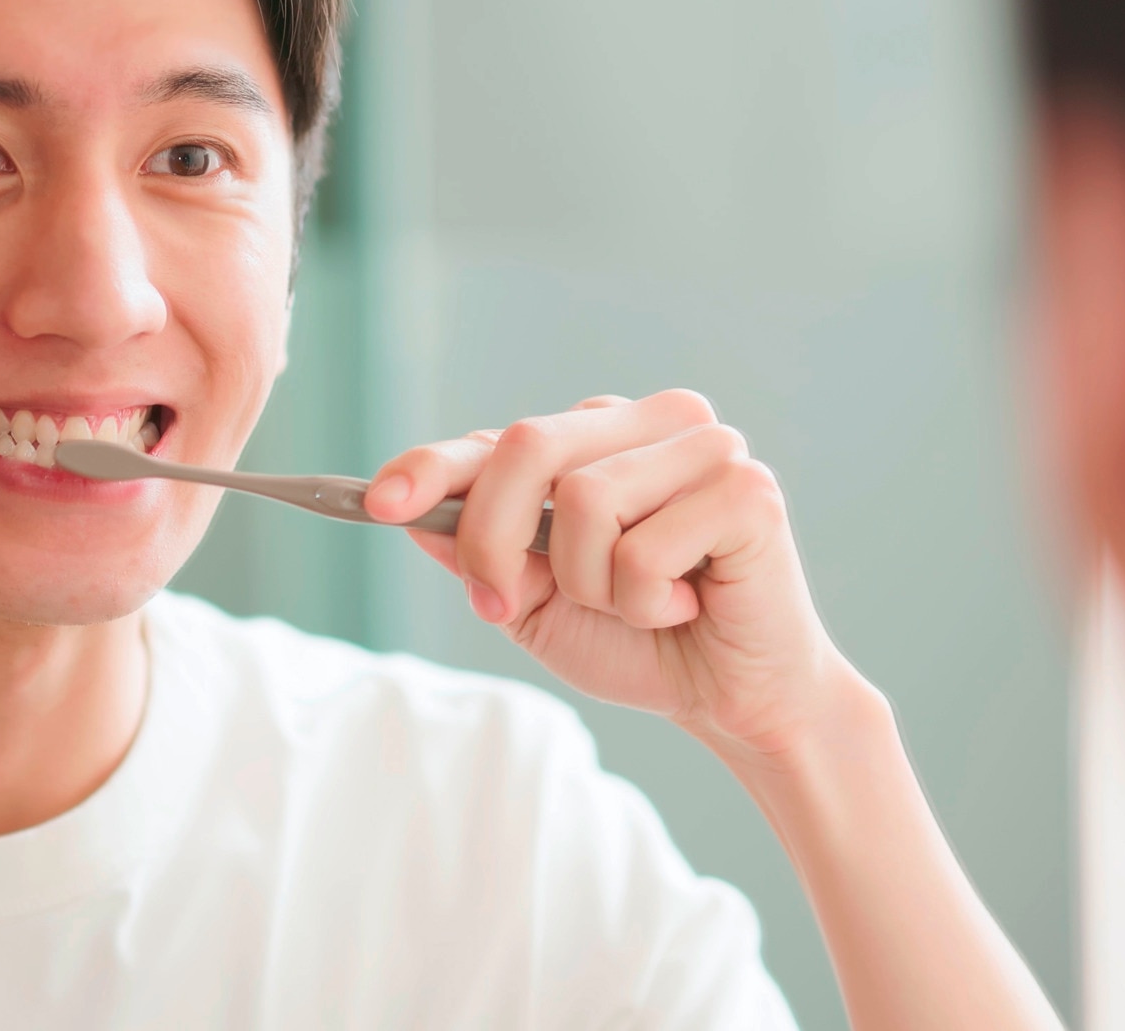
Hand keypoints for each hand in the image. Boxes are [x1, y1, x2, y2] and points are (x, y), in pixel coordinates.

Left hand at [367, 391, 855, 767]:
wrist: (738, 702)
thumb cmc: (643, 643)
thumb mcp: (538, 606)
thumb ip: (481, 557)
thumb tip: (412, 520)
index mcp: (602, 437)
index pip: (499, 439)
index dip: (432, 466)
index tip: (377, 503)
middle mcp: (653, 422)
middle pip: (526, 445)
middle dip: (493, 539)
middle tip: (504, 602)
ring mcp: (707, 446)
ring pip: (583, 502)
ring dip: (593, 585)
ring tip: (642, 603)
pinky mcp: (748, 489)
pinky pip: (644, 548)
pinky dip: (648, 599)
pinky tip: (690, 604)